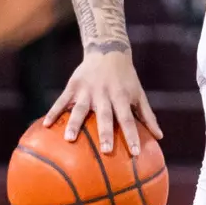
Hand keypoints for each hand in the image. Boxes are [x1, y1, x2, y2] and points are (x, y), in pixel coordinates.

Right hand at [43, 49, 161, 154]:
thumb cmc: (126, 78)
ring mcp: (87, 90)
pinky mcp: (73, 86)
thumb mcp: (138, 94)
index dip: (132, 136)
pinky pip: (61, 101)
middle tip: (105, 151)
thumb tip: (159, 137)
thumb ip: (147, 116)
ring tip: (69, 139)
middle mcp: (104, 94)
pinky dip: (54, 112)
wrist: (108, 51)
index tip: (135, 153)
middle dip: (105, 133)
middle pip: (105, 116)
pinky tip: (46, 125)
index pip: (128, 120)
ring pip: (80, 109)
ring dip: (75, 124)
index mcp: (121, 97)